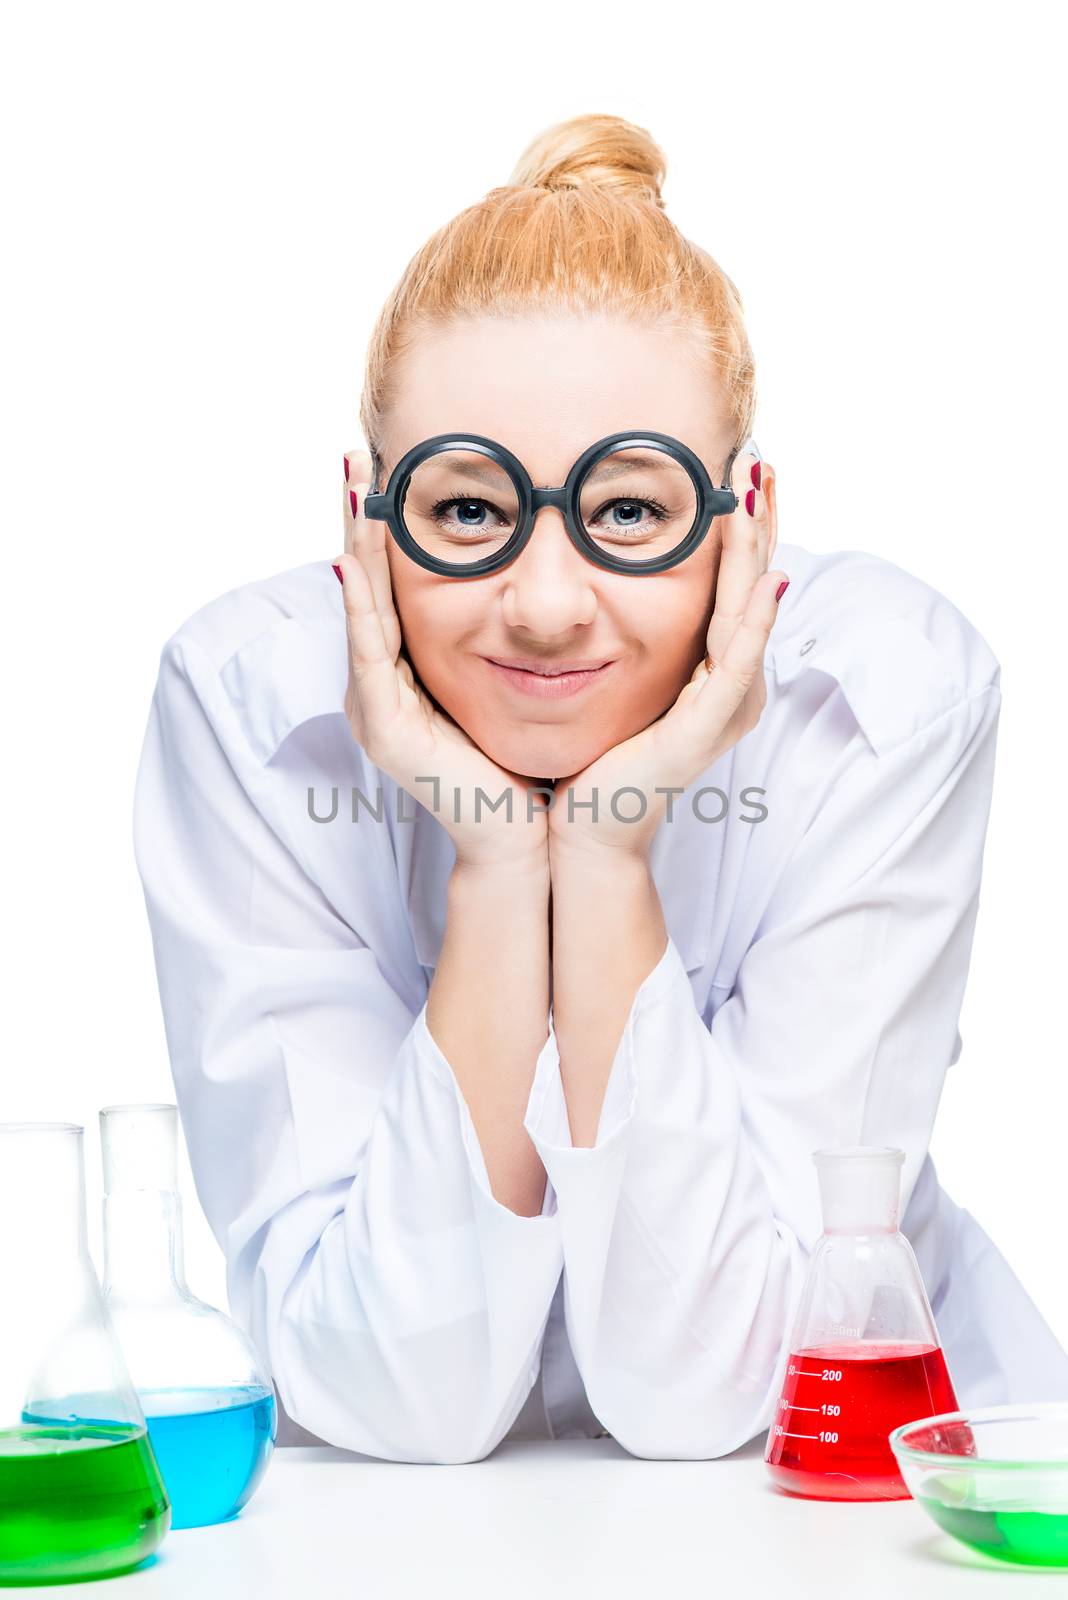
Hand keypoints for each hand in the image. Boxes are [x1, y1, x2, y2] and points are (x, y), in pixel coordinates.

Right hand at [334, 450, 550, 870]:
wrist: (520, 840)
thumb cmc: (519, 766)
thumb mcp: (504, 687)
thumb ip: (492, 643)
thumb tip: (519, 587)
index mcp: (402, 676)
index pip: (386, 587)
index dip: (380, 530)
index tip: (384, 470)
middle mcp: (377, 687)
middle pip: (363, 587)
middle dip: (358, 520)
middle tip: (354, 456)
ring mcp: (372, 707)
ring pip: (360, 609)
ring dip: (354, 544)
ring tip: (353, 487)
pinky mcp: (383, 727)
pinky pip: (369, 651)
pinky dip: (364, 601)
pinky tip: (359, 558)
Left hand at [547, 449, 786, 860]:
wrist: (585, 826)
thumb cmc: (594, 755)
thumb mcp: (618, 680)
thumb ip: (631, 635)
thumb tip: (607, 579)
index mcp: (716, 669)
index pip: (738, 581)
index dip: (744, 525)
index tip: (739, 463)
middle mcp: (733, 683)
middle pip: (757, 583)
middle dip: (759, 518)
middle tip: (761, 456)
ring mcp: (728, 704)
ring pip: (752, 609)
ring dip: (758, 547)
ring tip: (759, 492)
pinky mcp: (711, 725)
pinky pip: (738, 658)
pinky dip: (752, 613)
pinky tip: (764, 576)